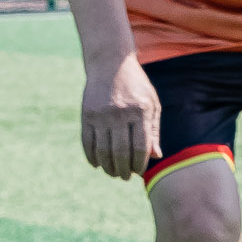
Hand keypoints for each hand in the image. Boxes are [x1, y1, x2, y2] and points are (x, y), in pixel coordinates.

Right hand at [82, 53, 161, 179]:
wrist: (110, 64)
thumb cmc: (136, 87)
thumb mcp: (151, 104)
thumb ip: (153, 131)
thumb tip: (155, 157)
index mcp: (140, 111)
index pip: (140, 147)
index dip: (139, 164)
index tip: (139, 171)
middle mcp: (120, 114)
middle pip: (120, 152)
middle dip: (123, 170)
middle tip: (125, 177)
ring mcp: (101, 115)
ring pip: (103, 150)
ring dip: (107, 167)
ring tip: (113, 173)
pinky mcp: (87, 115)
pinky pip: (87, 142)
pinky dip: (91, 156)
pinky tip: (97, 164)